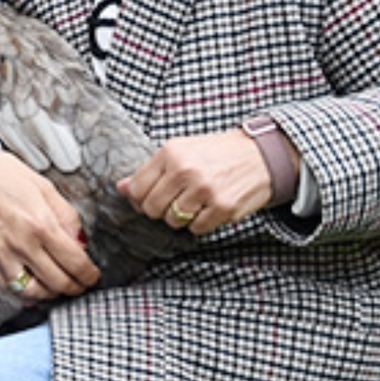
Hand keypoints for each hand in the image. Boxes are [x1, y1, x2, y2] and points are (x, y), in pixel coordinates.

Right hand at [0, 145, 99, 301]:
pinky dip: (26, 291)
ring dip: (52, 294)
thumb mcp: (45, 188)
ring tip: (58, 286)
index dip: (89, 275)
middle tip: (81, 285)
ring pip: (34, 293)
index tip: (92, 276)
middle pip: (58, 282)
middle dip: (76, 288)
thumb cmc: (3, 176)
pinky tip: (34, 283)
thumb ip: (67, 217)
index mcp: (40, 223)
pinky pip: (10, 287)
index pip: (75, 262)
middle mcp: (21, 244)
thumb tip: (80, 243)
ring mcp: (0, 255)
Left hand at [118, 130, 284, 235]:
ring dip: (181, 217)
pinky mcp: (222, 207)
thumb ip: (150, 171)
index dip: (140, 198)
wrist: (260, 155)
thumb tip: (120, 188)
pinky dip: (200, 222)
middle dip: (160, 210)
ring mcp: (204, 189)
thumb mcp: (181, 151)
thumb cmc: (216, 154)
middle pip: (151, 208)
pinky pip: (195, 229)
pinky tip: (210, 207)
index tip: (151, 196)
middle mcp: (185, 169)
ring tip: (195, 202)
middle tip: (175, 201)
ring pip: (173, 220)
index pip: (136, 189)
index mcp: (171, 152)